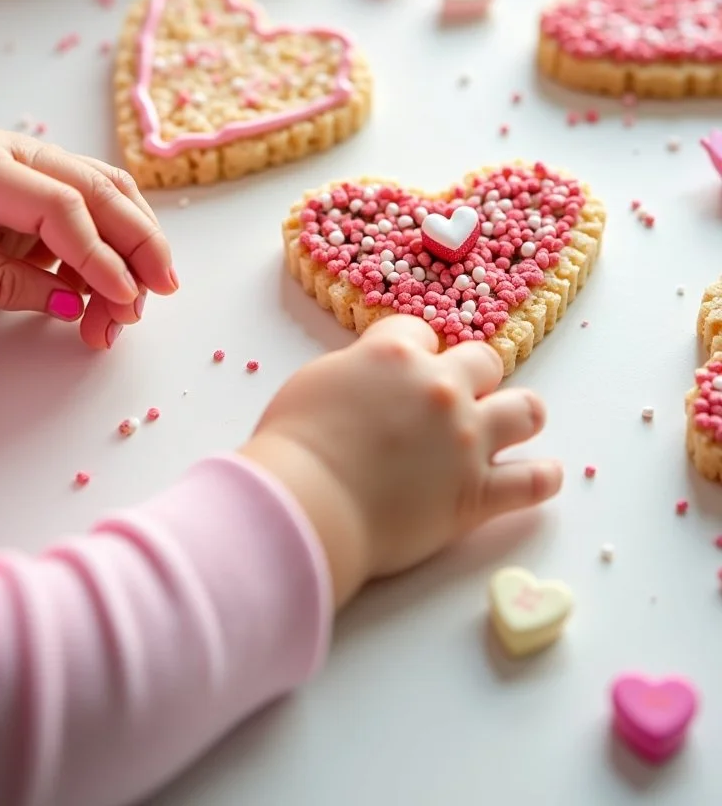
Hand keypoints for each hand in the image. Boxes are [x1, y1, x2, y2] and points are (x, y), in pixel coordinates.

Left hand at [0, 124, 176, 349]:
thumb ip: (9, 284)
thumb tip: (74, 305)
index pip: (65, 206)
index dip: (99, 255)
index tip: (121, 299)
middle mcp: (23, 153)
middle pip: (102, 189)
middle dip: (141, 243)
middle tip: (160, 293)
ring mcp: (37, 163)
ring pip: (109, 191)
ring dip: (135, 244)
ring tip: (136, 301)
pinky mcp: (43, 184)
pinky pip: (93, 207)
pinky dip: (110, 246)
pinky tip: (105, 290)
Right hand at [242, 316, 561, 608]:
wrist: (306, 505)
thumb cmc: (295, 446)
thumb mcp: (317, 381)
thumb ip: (357, 370)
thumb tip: (373, 378)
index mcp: (396, 356)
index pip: (422, 333)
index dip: (414, 353)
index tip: (405, 371)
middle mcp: (440, 389)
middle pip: (483, 361)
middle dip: (471, 375)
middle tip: (454, 398)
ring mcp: (465, 440)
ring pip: (525, 410)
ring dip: (520, 414)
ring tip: (513, 424)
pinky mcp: (476, 494)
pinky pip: (532, 483)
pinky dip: (542, 478)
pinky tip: (544, 475)